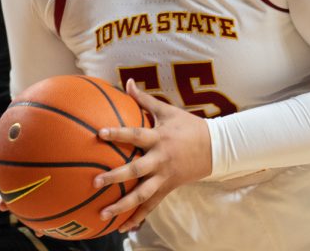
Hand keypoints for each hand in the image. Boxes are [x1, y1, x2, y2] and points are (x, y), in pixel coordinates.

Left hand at [92, 79, 212, 232]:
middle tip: (95, 182)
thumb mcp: (168, 110)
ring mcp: (164, 177)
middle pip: (136, 170)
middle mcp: (160, 160)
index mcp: (159, 139)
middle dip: (115, 177)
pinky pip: (151, 206)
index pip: (135, 135)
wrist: (215, 148)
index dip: (118, 134)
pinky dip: (137, 217)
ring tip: (103, 214)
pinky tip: (122, 227)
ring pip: (142, 195)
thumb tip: (126, 83)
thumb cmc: (188, 126)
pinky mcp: (168, 189)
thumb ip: (144, 100)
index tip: (99, 134)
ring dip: (122, 205)